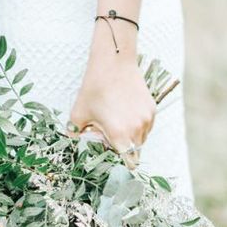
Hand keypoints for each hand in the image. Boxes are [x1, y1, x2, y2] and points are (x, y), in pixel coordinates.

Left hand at [69, 52, 155, 168]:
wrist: (113, 63)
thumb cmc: (95, 87)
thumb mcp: (78, 113)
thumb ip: (75, 133)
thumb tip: (74, 140)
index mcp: (120, 134)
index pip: (130, 162)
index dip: (122, 163)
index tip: (114, 157)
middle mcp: (137, 129)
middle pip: (134, 152)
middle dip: (122, 148)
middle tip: (108, 134)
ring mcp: (147, 119)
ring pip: (141, 139)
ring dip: (130, 136)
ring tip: (115, 120)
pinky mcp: (152, 109)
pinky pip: (146, 126)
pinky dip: (137, 125)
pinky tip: (124, 112)